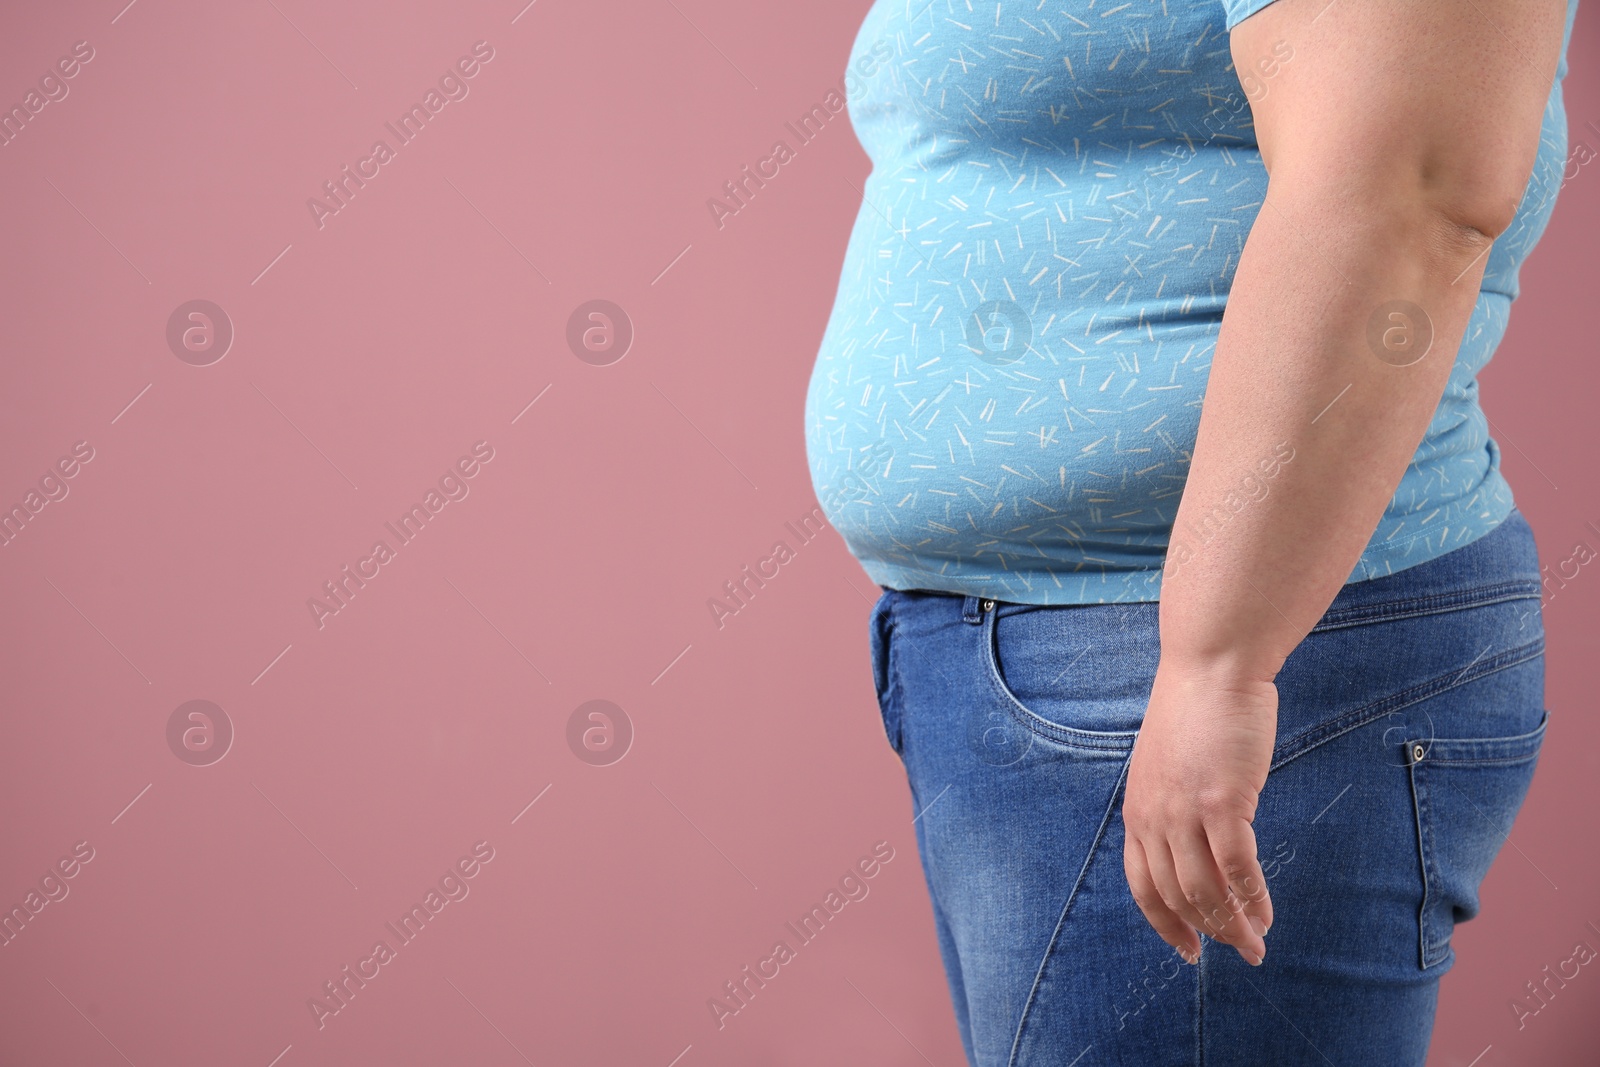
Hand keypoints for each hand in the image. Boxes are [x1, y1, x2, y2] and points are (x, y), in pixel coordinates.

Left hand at [1122, 658, 1277, 965]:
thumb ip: (1173, 808)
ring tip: (1257, 942)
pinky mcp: (1221, 802)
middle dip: (1208, 932)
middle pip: (1177, 896)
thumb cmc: (1197, 713)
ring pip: (1206, 890)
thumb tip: (1198, 848)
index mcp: (1137, 812)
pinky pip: (1239, 867)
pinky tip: (1267, 912)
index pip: (1143, 886)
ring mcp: (1185, 812)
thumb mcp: (1168, 767)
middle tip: (1241, 951)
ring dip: (1233, 924)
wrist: (1211, 666)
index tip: (1188, 950)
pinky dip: (1254, 897)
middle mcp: (1154, 818)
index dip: (1165, 924)